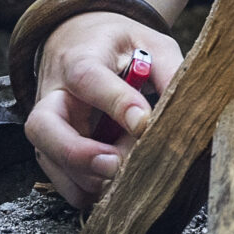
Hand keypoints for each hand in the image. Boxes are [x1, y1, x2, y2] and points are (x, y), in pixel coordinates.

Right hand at [23, 11, 184, 207]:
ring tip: (126, 172)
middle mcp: (54, 94)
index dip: (115, 102)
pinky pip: (61, 180)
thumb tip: (190, 107)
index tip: (144, 123)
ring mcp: (48, 126)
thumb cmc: (120, 45)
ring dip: (88, 177)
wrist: (80, 42)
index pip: (87, 78)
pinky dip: (87, 191)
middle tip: (115, 165)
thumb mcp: (151, 44)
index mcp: (80, 59)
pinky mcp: (52, 149)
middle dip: (77, 153)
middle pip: (43, 127)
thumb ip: (170, 70)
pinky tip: (114, 185)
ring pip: (49, 160)